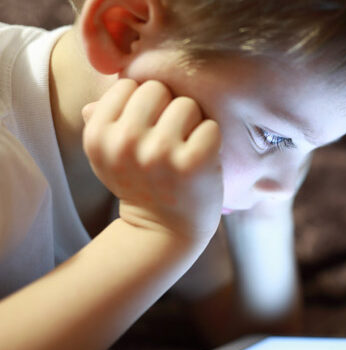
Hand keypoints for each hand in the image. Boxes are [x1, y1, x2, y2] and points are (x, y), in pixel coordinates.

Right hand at [82, 79, 222, 241]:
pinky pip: (210, 126)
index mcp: (98, 135)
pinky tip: (201, 159)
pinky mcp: (192, 163)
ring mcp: (159, 153)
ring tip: (184, 149)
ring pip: (186, 104)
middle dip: (168, 109)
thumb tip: (97, 94)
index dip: (144, 104)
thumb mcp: (109, 154)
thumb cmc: (141, 182)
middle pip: (158, 89)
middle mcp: (124, 142)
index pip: (129, 85)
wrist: (164, 230)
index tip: (146, 130)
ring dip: (192, 123)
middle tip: (169, 140)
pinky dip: (211, 140)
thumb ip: (102, 120)